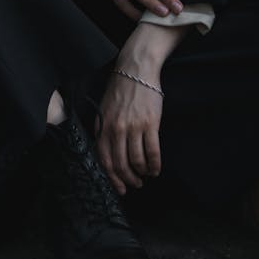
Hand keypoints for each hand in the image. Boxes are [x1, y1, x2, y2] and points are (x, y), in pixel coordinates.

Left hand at [96, 67, 162, 194]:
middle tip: (136, 184)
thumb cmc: (121, 89)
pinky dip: (155, 164)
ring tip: (147, 174)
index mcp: (103, 127)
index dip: (113, 178)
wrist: (136, 70)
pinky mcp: (150, 124)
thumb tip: (104, 150)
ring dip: (143, 173)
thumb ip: (102, 129)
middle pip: (121, 164)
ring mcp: (133, 127)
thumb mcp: (104, 109)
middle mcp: (117, 129)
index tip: (121, 188)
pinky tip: (156, 168)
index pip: (105, 160)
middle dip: (129, 179)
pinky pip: (152, 151)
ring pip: (137, 161)